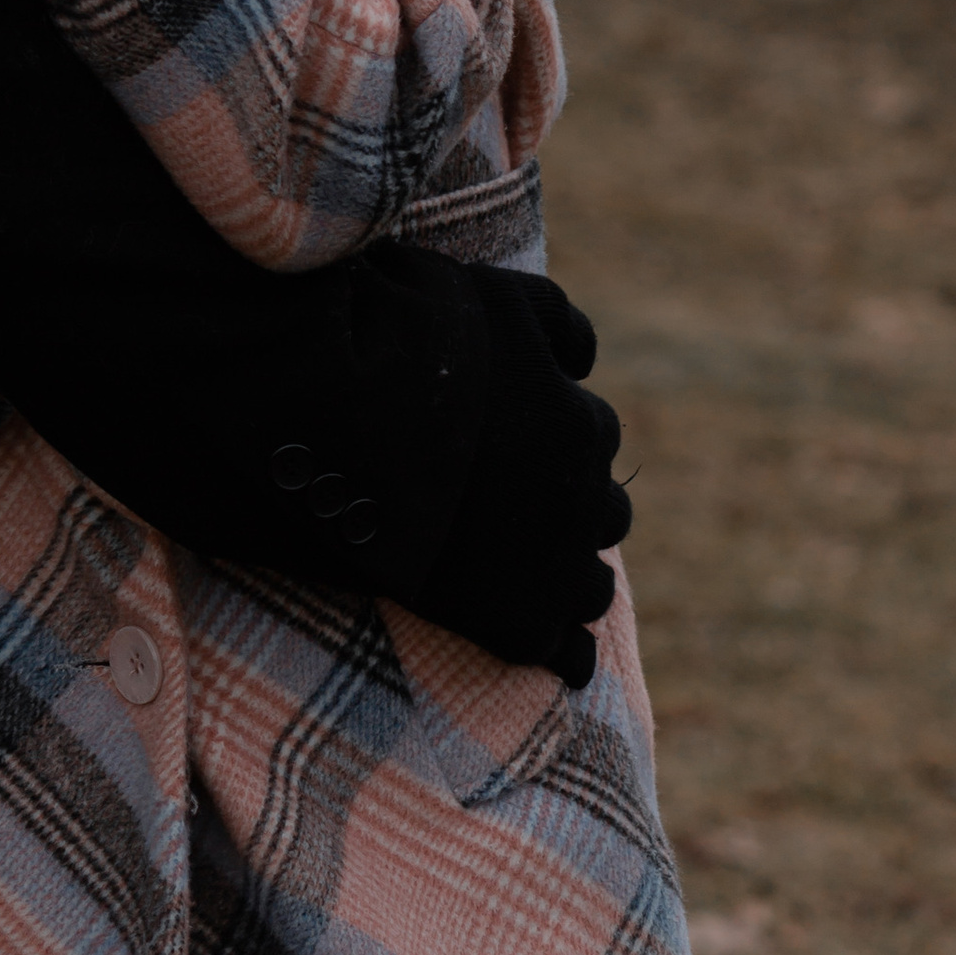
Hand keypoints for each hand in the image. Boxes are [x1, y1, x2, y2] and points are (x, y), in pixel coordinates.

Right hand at [414, 270, 632, 688]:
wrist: (349, 424)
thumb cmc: (423, 348)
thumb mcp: (505, 298)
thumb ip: (561, 318)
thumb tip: (587, 359)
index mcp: (584, 426)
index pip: (595, 435)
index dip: (555, 434)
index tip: (519, 439)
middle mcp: (585, 502)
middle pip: (606, 514)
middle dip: (572, 507)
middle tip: (519, 506)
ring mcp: (554, 571)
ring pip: (595, 588)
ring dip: (571, 578)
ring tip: (527, 572)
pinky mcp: (518, 627)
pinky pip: (569, 657)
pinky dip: (563, 650)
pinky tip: (542, 639)